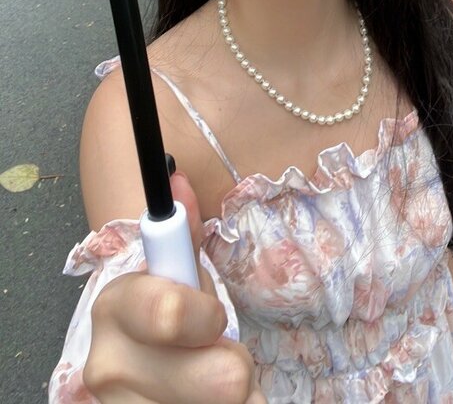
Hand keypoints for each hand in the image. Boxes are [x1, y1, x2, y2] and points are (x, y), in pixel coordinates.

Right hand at [83, 171, 265, 403]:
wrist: (133, 383)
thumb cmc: (161, 323)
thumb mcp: (174, 277)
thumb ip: (182, 233)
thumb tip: (179, 180)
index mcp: (114, 309)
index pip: (172, 313)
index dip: (208, 317)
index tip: (213, 318)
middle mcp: (107, 369)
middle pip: (223, 378)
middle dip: (232, 363)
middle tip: (214, 354)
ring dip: (235, 397)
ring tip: (209, 384)